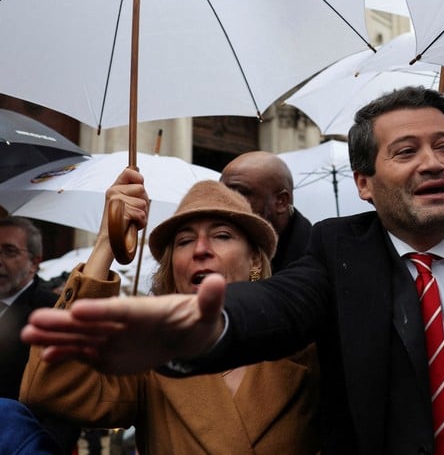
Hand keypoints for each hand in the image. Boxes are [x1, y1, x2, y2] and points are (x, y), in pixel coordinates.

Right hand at [21, 274, 226, 373]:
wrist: (190, 336)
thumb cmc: (198, 320)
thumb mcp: (207, 312)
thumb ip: (210, 299)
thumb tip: (219, 281)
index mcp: (145, 310)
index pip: (121, 311)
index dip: (101, 311)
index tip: (79, 310)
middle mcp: (123, 322)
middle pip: (92, 322)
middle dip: (64, 322)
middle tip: (35, 320)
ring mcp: (113, 336)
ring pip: (81, 336)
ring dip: (56, 336)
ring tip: (29, 334)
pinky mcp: (109, 352)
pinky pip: (84, 353)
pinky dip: (66, 355)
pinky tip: (46, 356)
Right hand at [85, 168, 148, 277]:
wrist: (111, 241)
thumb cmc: (122, 223)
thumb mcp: (126, 203)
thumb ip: (132, 191)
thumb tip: (139, 175)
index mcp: (114, 188)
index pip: (129, 172)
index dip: (138, 177)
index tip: (141, 183)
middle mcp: (113, 192)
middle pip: (142, 189)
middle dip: (143, 202)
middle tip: (133, 212)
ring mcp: (115, 201)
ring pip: (143, 203)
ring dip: (142, 214)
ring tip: (131, 219)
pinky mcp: (120, 211)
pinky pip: (141, 214)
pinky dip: (140, 222)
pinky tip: (130, 225)